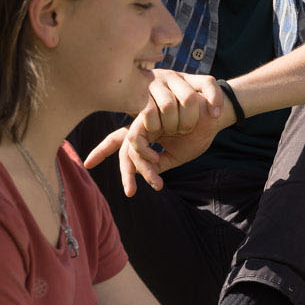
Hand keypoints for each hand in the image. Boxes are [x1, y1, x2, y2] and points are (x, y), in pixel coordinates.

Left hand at [81, 69, 233, 194]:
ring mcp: (147, 119)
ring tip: (155, 180)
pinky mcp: (152, 114)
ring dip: (141, 166)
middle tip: (128, 191)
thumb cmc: (200, 131)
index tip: (87, 163)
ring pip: (130, 145)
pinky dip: (144, 154)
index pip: (121, 141)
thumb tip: (140, 173)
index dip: (103, 150)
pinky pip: (136, 138)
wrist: (217, 113)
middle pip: (122, 145)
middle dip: (124, 170)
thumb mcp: (178, 153)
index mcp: (148, 131)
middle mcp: (144, 124)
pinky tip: (156, 160)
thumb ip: (159, 163)